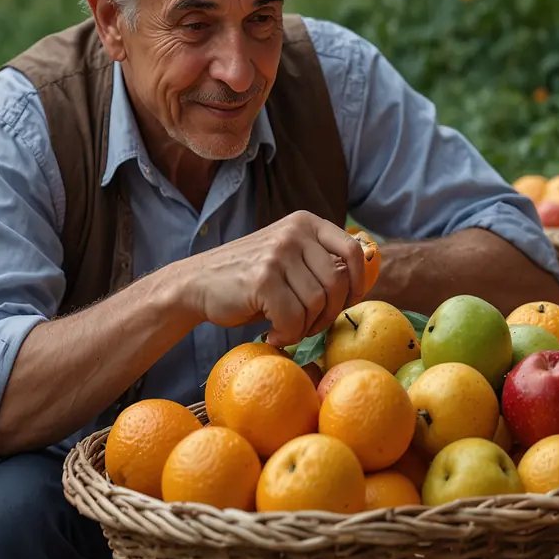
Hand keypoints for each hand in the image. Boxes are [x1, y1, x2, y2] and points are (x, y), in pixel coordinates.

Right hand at [177, 211, 367, 346]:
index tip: (348, 301)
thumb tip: (361, 282)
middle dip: (328, 314)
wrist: (197, 283)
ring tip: (286, 328)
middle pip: (337, 284)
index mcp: (305, 223)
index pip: (352, 251)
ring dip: (305, 327)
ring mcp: (278, 254)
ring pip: (318, 304)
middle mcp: (294, 233)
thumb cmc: (250, 278)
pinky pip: (295, 319)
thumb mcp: (288, 256)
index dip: (358, 282)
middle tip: (308, 325)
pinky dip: (287, 335)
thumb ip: (318, 261)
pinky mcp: (263, 279)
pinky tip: (272, 333)